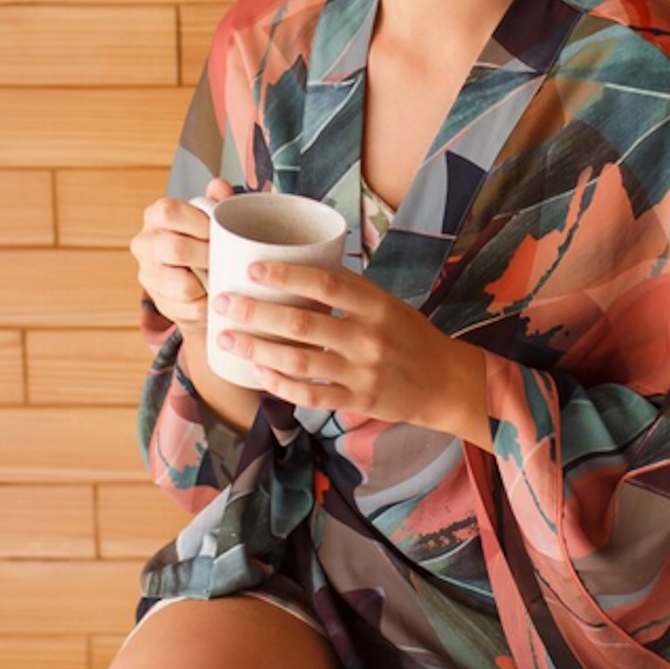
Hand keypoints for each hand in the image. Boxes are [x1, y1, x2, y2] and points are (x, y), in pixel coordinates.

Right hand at [129, 177, 234, 328]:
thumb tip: (219, 186)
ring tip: (219, 276)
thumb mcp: (214, 216)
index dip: (199, 223)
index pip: (170, 212)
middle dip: (207, 255)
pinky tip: (213, 294)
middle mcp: (145, 243)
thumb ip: (218, 200)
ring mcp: (148, 274)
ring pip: (182, 285)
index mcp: (156, 214)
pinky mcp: (160, 302)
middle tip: (223, 257)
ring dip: (208, 282)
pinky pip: (190, 308)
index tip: (218, 233)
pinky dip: (208, 304)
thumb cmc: (206, 238)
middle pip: (175, 249)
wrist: (197, 278)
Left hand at [212, 264, 491, 448]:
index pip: (326, 284)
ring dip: (257, 348)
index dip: (287, 275)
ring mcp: (362, 372)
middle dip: (255, 312)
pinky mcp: (357, 400)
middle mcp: (369, 337)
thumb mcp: (388, 304)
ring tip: (227, 337)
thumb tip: (298, 271)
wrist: (446, 382)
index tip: (254, 268)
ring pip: (299, 361)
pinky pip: (311, 395)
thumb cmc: (411, 336)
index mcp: (378, 305)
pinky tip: (258, 372)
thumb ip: (349, 293)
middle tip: (224, 303)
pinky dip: (281, 384)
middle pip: (302, 323)